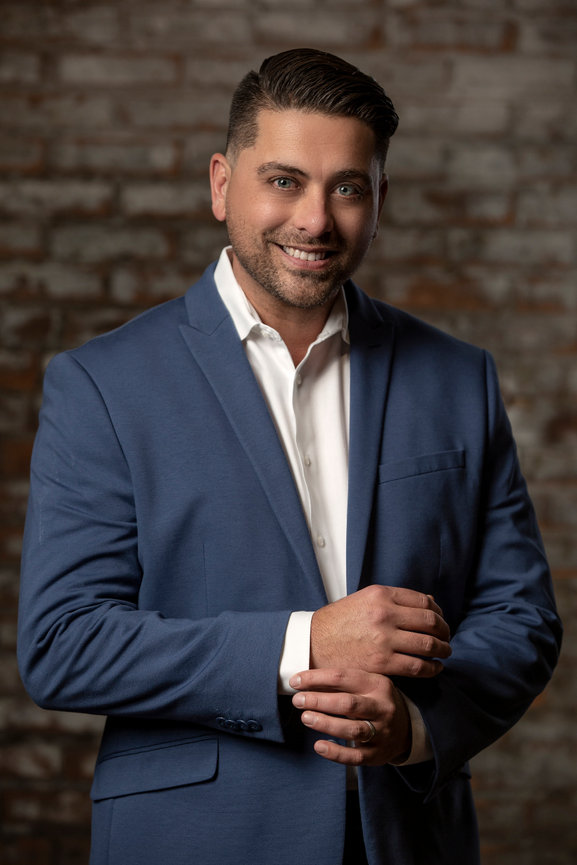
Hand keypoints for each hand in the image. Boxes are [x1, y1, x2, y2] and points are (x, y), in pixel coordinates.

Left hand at [291, 668, 410, 765]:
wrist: (407, 728)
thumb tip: (304, 680)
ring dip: (326, 724)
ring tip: (306, 718)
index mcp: (378, 684)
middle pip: (348, 703)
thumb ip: (341, 683)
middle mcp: (383, 708)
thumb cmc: (376, 700)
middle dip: (319, 701)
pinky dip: (336, 753)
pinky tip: (319, 746)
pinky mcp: (378, 755)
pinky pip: (355, 756)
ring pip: (353, 730)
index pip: (343, 677)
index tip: (296, 681)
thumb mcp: (366, 685)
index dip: (316, 678)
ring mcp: (382, 732)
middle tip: (298, 700)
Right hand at [310, 584, 450, 677]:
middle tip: (446, 638)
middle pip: (431, 622)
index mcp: (381, 595)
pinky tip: (434, 668)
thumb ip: (395, 600)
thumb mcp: (364, 600)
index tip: (440, 620)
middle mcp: (384, 614)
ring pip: (428, 644)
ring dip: (442, 650)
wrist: (312, 643)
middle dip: (444, 631)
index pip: (424, 601)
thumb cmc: (339, 622)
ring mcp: (384, 639)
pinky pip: (417, 666)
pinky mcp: (381, 663)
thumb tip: (430, 602)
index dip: (438, 612)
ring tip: (444, 653)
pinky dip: (432, 668)